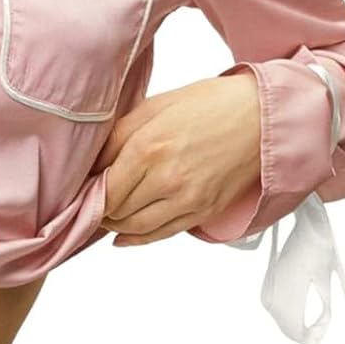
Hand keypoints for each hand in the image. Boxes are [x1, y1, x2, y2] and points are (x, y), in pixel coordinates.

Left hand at [91, 73, 261, 244]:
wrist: (264, 116)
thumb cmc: (211, 104)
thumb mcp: (154, 107)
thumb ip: (117, 138)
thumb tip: (90, 166)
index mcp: (149, 149)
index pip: (103, 190)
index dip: (87, 194)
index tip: (80, 191)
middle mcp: (167, 179)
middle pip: (116, 212)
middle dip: (100, 209)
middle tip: (90, 202)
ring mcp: (188, 200)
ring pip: (136, 229)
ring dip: (116, 225)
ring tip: (106, 216)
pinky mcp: (203, 212)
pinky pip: (162, 235)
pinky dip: (138, 239)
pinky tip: (124, 236)